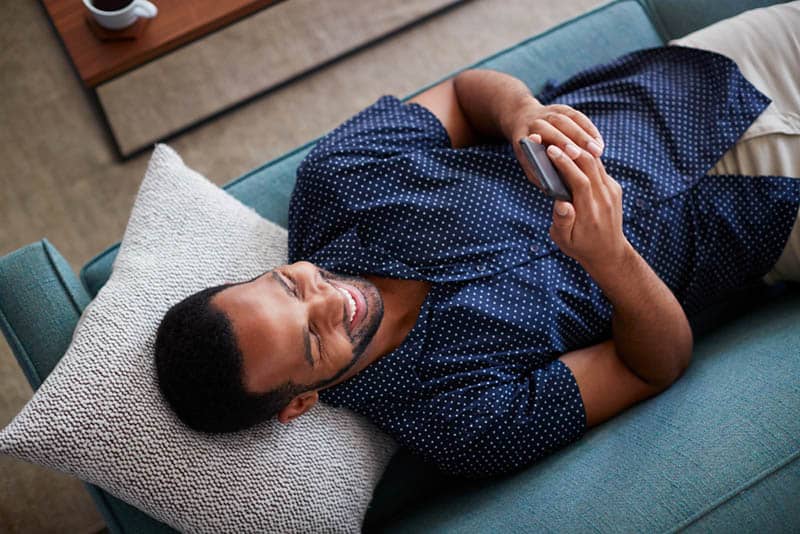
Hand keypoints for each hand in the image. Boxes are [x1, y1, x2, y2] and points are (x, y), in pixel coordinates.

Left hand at [505, 99, 603, 190]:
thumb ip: (541, 177)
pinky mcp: (561, 108)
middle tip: (588, 156)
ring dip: (584, 135)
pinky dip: (590, 130)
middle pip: (553, 129)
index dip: (546, 150)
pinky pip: (578, 117)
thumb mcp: (529, 168)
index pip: (534, 141)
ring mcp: (548, 112)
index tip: (561, 157)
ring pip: (567, 120)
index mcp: (522, 137)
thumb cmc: (529, 156)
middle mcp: (534, 121)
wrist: (524, 123)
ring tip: (598, 152)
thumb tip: (557, 191)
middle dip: (570, 140)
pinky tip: (599, 144)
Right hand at [544, 142, 630, 270]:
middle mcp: (604, 199)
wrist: (609, 252)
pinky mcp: (614, 188)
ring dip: (579, 151)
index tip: (550, 151)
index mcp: (590, 212)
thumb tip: (561, 203)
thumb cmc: (580, 246)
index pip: (580, 181)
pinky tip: (572, 153)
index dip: (566, 163)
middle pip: (590, 166)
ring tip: (561, 142)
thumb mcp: (563, 240)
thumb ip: (562, 221)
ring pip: (596, 163)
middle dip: (571, 150)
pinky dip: (585, 158)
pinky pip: (600, 168)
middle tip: (553, 140)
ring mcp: (612, 192)